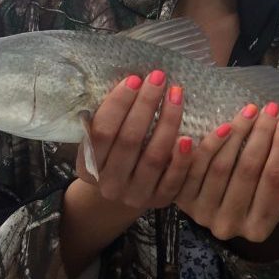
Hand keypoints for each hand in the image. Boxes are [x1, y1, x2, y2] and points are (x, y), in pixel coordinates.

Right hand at [61, 71, 192, 277]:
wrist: (122, 195)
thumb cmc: (113, 155)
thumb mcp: (101, 142)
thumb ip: (109, 120)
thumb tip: (132, 81)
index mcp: (89, 166)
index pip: (102, 132)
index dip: (118, 104)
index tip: (134, 79)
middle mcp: (111, 184)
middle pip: (130, 141)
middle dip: (146, 105)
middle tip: (159, 77)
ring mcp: (136, 195)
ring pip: (154, 157)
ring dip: (168, 122)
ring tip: (176, 94)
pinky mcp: (160, 201)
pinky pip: (174, 179)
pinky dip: (182, 158)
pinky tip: (189, 136)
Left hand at [175, 101, 278, 249]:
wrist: (210, 210)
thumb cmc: (250, 196)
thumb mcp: (268, 191)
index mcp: (258, 229)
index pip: (275, 182)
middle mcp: (229, 225)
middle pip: (249, 171)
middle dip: (262, 134)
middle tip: (271, 109)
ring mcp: (203, 214)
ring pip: (222, 165)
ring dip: (239, 132)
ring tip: (251, 111)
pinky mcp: (182, 199)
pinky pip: (197, 165)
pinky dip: (211, 142)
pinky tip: (225, 124)